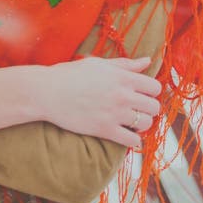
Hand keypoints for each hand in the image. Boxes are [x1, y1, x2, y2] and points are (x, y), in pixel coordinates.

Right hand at [42, 55, 160, 147]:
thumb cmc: (70, 74)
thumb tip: (147, 61)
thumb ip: (125, 64)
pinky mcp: (104, 129)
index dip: (151, 92)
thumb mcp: (98, 64)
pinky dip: (132, 140)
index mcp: (122, 76)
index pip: (155, 87)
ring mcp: (114, 113)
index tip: (142, 95)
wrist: (47, 92)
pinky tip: (125, 135)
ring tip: (131, 122)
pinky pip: (132, 141)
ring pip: (145, 124)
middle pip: (154, 107)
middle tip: (137, 109)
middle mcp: (122, 94)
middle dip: (148, 109)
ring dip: (141, 124)